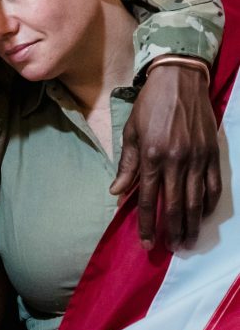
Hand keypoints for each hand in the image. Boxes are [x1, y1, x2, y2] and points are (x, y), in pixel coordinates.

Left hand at [110, 64, 221, 250]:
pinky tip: (203, 216)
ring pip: (195, 201)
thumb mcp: (131, 132)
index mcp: (151, 156)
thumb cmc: (150, 105)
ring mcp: (196, 158)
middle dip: (171, 231)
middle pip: (174, 205)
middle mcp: (175, 160)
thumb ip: (126, 165)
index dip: (146, 224)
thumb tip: (117, 192)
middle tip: (170, 249)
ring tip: (188, 242)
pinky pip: (213, 186)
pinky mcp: (212, 154)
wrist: (179, 80)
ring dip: (191, 224)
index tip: (147, 243)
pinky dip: (209, 204)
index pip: (147, 199)